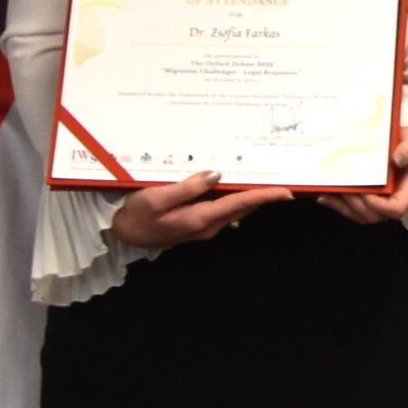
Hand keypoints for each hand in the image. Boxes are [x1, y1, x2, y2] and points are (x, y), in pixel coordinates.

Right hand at [111, 170, 290, 248]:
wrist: (119, 233)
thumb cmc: (135, 215)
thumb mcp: (156, 198)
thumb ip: (188, 187)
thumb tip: (217, 175)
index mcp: (201, 219)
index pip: (241, 204)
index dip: (265, 196)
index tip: (287, 191)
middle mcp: (208, 225)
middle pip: (243, 205)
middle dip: (264, 192)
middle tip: (283, 175)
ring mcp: (204, 225)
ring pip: (235, 206)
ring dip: (250, 193)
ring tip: (266, 174)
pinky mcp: (197, 221)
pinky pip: (223, 206)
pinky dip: (234, 195)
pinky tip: (236, 181)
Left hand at [323, 126, 407, 224]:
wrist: (397, 143)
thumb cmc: (405, 142)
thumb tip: (397, 160)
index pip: (397, 209)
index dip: (379, 206)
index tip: (366, 192)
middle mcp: (394, 199)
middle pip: (374, 215)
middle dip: (356, 204)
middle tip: (345, 187)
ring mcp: (379, 202)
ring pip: (360, 216)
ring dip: (344, 206)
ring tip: (334, 189)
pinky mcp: (366, 201)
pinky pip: (350, 211)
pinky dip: (336, 205)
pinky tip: (325, 195)